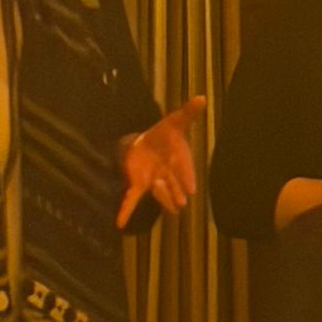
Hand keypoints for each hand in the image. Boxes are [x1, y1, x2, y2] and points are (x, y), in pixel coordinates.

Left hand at [116, 96, 203, 227]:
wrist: (146, 144)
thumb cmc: (164, 135)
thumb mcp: (174, 121)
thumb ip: (188, 112)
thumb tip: (202, 97)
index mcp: (178, 159)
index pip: (183, 167)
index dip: (187, 177)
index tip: (192, 188)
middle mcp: (168, 174)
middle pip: (173, 184)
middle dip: (176, 191)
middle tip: (182, 201)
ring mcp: (153, 182)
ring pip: (158, 193)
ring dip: (162, 197)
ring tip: (169, 204)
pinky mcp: (138, 185)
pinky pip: (131, 200)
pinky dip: (125, 211)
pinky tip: (119, 224)